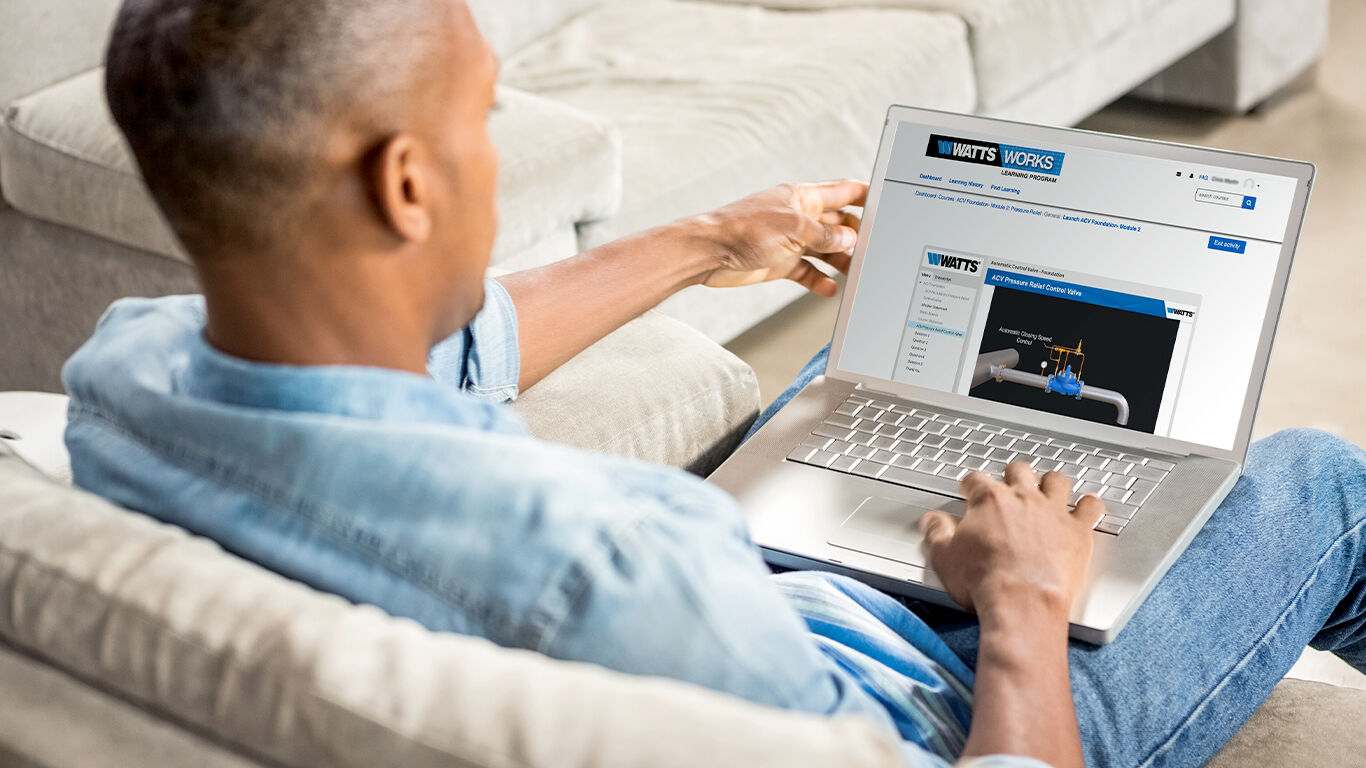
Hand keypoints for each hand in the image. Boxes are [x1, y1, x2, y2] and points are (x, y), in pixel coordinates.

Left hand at [695, 180, 867, 296]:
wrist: (708, 253)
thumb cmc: (743, 229)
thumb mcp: (794, 228)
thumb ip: (824, 234)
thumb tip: (848, 238)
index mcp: (803, 197)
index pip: (843, 191)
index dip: (866, 195)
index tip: (887, 202)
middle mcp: (799, 217)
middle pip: (838, 223)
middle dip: (857, 235)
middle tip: (876, 248)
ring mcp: (790, 240)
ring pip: (826, 250)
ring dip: (841, 261)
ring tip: (858, 273)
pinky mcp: (780, 262)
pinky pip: (807, 271)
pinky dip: (819, 280)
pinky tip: (830, 289)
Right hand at [919, 463, 1104, 617]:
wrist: (1022, 602)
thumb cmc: (985, 581)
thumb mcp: (944, 557)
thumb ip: (937, 533)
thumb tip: (932, 521)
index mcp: (988, 500)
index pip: (976, 479)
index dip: (970, 484)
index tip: (969, 489)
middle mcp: (1022, 498)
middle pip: (1019, 471)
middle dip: (1013, 474)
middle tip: (1010, 482)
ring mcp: (1052, 512)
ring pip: (1056, 480)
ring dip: (1051, 482)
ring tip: (1049, 487)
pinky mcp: (1077, 531)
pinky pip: (1090, 507)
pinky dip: (1089, 505)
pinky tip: (1088, 506)